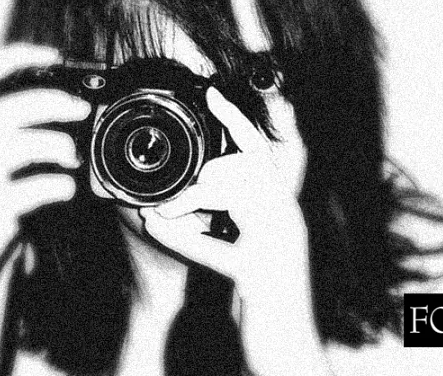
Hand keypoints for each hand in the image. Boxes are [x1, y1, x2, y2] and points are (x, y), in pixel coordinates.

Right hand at [0, 44, 90, 265]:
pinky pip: (38, 186)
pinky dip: (59, 186)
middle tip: (81, 110)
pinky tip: (65, 189)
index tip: (53, 55)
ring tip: (71, 158)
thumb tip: (64, 99)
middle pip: (15, 106)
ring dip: (60, 146)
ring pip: (29, 144)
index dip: (17, 56)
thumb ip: (11, 124)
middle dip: (56, 103)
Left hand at [139, 88, 329, 373]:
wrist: (288, 351)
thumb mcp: (240, 256)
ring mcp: (279, 248)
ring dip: (191, 202)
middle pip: (248, 169)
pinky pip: (219, 247)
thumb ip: (214, 227)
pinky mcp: (262, 275)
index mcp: (282, 213)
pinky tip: (153, 228)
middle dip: (205, 176)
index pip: (263, 154)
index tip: (213, 92)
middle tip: (168, 198)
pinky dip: (183, 238)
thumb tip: (164, 208)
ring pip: (236, 199)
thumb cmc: (264, 305)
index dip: (239, 121)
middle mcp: (287, 223)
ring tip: (157, 215)